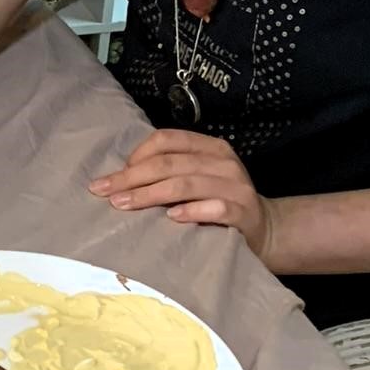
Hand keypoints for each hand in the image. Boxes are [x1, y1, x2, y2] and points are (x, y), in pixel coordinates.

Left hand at [90, 130, 276, 262]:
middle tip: (105, 193)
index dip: (137, 155)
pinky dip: (192, 211)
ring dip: (150, 194)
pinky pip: (216, 208)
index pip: (167, 140)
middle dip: (132, 178)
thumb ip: (170, 171)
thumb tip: (120, 177)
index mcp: (210, 147)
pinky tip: (171, 218)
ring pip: (187, 184)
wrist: (264, 229)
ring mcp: (236, 187)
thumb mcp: (197, 178)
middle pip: (170, 164)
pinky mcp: (244, 213)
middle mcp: (224, 162)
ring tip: (125, 205)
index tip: (114, 177)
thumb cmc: (218, 203)